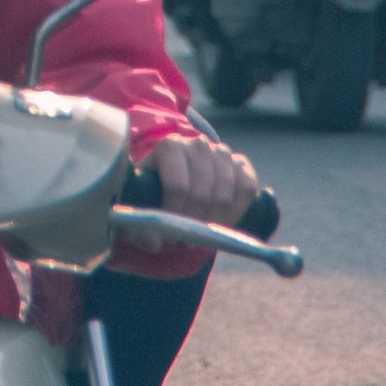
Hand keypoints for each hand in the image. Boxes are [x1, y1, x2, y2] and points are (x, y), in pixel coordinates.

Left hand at [122, 133, 257, 250]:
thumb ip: (138, 225)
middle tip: (186, 239)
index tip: (169, 233)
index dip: (175, 215)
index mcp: (170, 147)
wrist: (174, 180)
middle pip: (203, 194)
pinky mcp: (241, 163)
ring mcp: (222, 152)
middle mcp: (198, 145)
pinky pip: (247, 188)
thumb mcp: (138, 204)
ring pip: (226, 194)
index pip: (178, 186)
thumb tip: (156, 241)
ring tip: (201, 232)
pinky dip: (238, 211)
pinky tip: (223, 222)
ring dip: (215, 221)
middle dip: (195, 223)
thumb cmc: (152, 192)